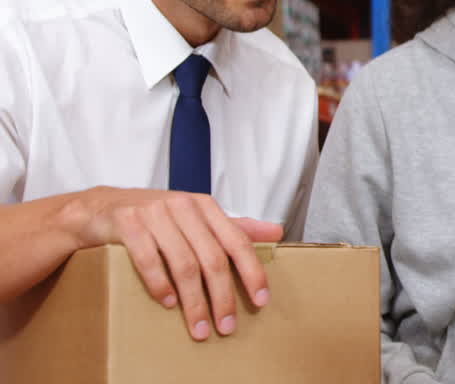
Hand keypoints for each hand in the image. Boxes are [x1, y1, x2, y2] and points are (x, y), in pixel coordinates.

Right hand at [67, 186, 281, 340]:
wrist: (99, 209)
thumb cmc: (155, 217)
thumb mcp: (196, 218)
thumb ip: (234, 227)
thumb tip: (276, 231)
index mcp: (205, 206)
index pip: (237, 241)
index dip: (252, 272)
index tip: (260, 300)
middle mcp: (183, 206)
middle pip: (212, 258)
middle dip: (222, 297)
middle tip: (226, 326)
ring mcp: (154, 213)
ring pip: (183, 264)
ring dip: (193, 301)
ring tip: (198, 326)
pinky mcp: (127, 224)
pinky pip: (148, 259)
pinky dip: (160, 285)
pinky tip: (168, 303)